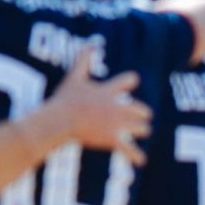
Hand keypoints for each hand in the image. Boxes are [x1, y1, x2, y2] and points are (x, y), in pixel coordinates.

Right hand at [39, 45, 150, 165]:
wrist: (61, 120)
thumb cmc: (66, 99)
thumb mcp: (74, 77)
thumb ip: (83, 61)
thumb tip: (89, 44)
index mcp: (109, 91)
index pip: (128, 80)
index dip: (130, 80)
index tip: (133, 80)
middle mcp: (118, 107)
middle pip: (141, 109)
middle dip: (142, 113)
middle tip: (142, 115)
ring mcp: (117, 124)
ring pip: (141, 128)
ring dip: (142, 130)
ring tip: (143, 131)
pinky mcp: (114, 139)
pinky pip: (131, 150)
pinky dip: (137, 156)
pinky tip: (141, 160)